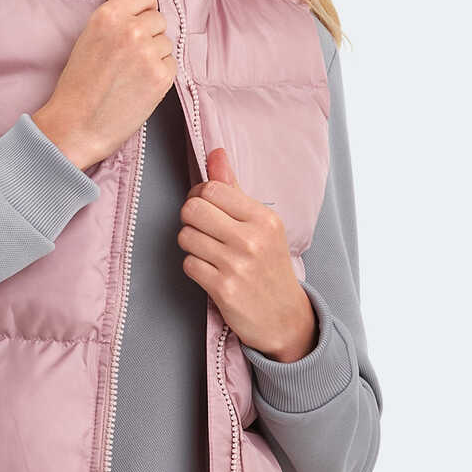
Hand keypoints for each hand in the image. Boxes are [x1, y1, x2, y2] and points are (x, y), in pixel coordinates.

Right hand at [32, 0, 176, 168]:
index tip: (137, 21)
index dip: (143, 8)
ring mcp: (148, 52)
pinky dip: (160, 74)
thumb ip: (110, 11)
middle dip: (149, 34)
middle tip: (128, 57)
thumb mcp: (88, 38)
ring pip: (167, 42)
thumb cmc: (77, 85)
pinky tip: (139, 85)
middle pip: (159, 19)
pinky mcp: (161, 76)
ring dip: (155, 55)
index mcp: (109, 15)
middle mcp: (131, 29)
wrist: (76, 126)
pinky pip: (172, 64)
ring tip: (131, 74)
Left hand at [177, 147, 318, 360]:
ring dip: (191, 244)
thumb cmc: (269, 267)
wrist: (285, 318)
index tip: (206, 208)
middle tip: (202, 229)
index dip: (199, 196)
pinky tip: (210, 272)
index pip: (212, 189)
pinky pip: (188, 264)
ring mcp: (237, 265)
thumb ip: (234, 189)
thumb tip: (215, 153)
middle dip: (190, 218)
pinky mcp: (223, 289)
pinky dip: (194, 267)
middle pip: (193, 209)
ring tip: (208, 252)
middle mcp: (252, 239)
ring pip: (186, 237)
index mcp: (264, 218)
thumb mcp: (261, 225)